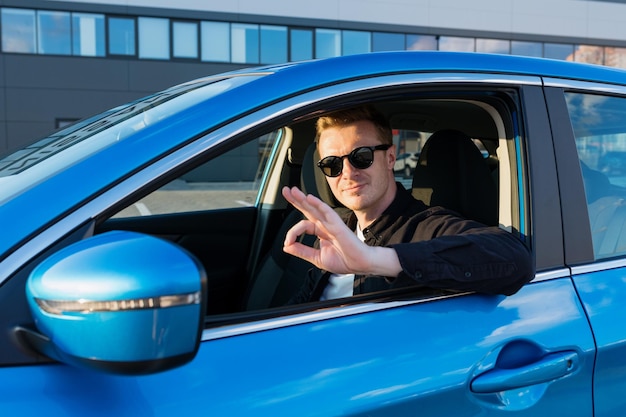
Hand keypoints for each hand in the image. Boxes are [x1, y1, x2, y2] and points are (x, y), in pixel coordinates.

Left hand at [281, 186, 401, 275]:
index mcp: (321, 231)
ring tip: (292, 191)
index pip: (303, 224)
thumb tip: (286, 247)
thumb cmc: (344, 260)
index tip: (288, 244)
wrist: (360, 264)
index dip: (292, 232)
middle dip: (296, 200)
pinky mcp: (338, 225)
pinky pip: (327, 212)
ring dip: (303, 199)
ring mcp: (331, 224)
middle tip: (286, 190)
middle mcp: (325, 225)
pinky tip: (310, 198)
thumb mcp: (317, 258)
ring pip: (315, 208)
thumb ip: (301, 251)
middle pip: (308, 209)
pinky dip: (319, 204)